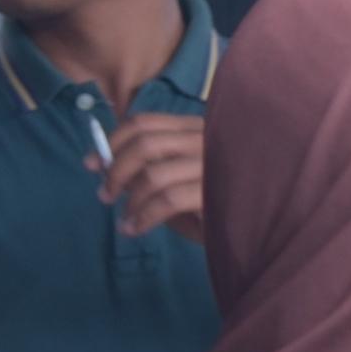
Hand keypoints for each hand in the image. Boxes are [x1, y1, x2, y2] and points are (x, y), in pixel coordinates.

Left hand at [94, 112, 205, 239]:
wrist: (258, 226)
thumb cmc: (216, 202)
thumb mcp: (179, 179)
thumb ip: (149, 168)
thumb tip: (101, 163)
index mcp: (195, 127)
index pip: (143, 122)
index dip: (112, 141)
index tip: (92, 164)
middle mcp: (205, 138)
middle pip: (144, 143)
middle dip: (115, 170)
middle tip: (104, 195)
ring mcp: (213, 162)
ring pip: (152, 173)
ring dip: (129, 200)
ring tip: (124, 221)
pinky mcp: (217, 191)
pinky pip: (167, 200)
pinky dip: (143, 216)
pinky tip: (136, 229)